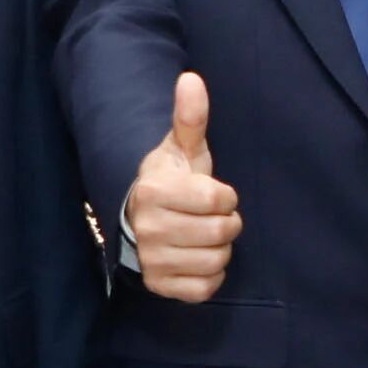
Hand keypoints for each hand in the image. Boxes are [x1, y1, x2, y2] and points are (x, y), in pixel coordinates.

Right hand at [126, 71, 242, 302]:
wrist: (140, 218)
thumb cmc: (171, 181)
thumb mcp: (182, 148)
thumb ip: (190, 117)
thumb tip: (191, 79)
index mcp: (155, 192)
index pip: (218, 199)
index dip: (225, 196)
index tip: (213, 193)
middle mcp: (148, 228)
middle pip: (221, 232)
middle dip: (226, 223)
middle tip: (212, 216)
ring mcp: (152, 260)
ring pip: (216, 261)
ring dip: (219, 249)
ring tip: (202, 236)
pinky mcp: (160, 286)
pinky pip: (205, 288)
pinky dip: (210, 275)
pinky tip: (198, 257)